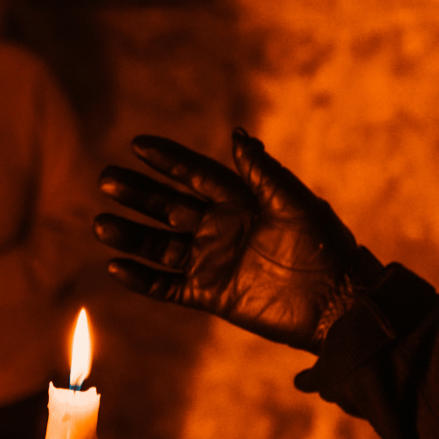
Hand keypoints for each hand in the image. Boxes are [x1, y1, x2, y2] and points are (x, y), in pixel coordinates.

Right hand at [94, 131, 366, 352]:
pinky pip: (167, 286)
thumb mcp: (296, 203)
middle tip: (105, 179)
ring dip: (131, 235)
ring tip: (100, 224)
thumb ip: (263, 173)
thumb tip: (238, 134)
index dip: (168, 160)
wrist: (338, 304)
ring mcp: (213, 262)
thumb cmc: (325, 248)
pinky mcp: (211, 295)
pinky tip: (115, 267)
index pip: (196, 175)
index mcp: (241, 201)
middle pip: (169, 207)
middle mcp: (221, 228)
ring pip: (160, 246)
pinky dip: (141, 279)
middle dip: (137, 194)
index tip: (138, 145)